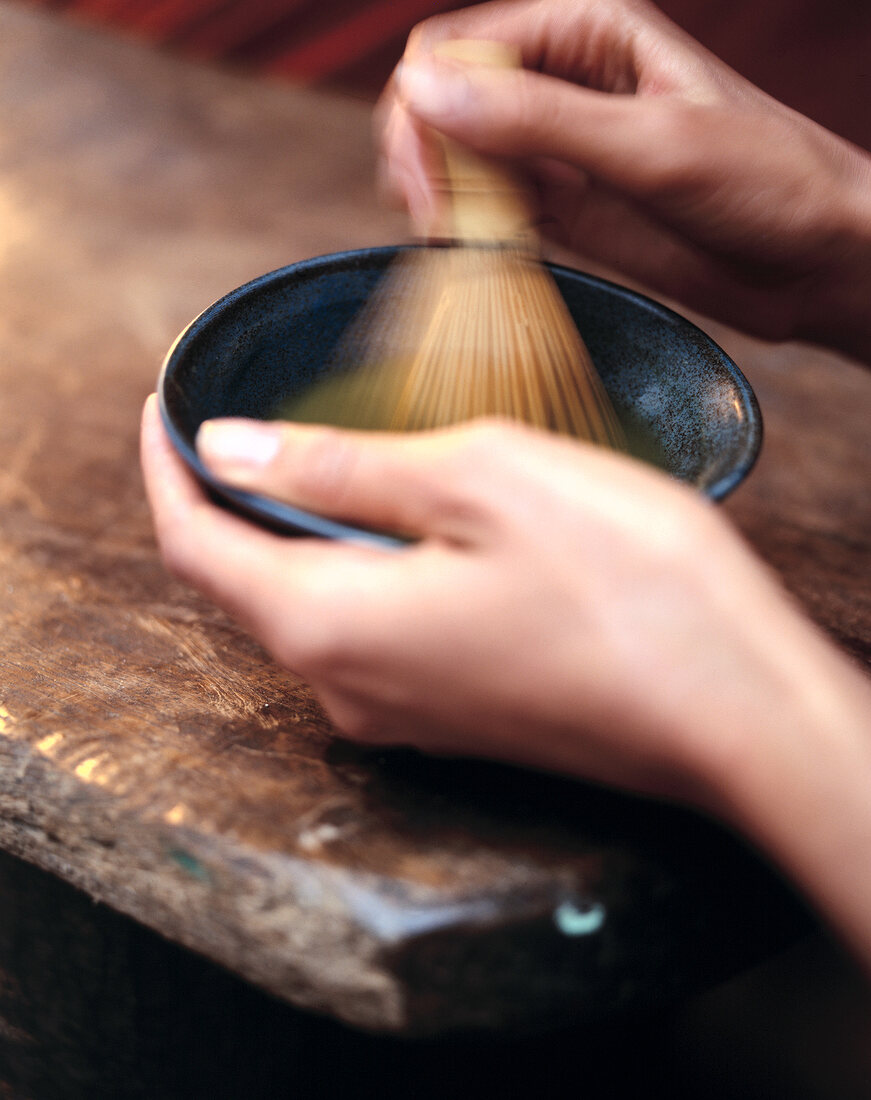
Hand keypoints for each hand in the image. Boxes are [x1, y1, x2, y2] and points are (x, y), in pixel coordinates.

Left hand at [141, 397, 870, 965]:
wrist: (736, 708)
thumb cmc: (624, 581)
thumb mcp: (475, 480)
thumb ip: (337, 470)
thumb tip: (226, 451)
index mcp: (327, 625)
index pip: (193, 544)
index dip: (163, 468)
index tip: (160, 404)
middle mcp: (345, 691)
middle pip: (244, 585)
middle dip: (227, 499)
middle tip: (238, 417)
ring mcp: (402, 716)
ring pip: (307, 610)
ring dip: (295, 534)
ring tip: (318, 457)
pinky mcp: (454, 719)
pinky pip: (368, 636)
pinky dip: (354, 571)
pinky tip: (401, 525)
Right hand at [377, 0, 870, 358]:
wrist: (817, 261)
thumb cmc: (770, 182)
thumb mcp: (654, 145)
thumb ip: (540, 121)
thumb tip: (425, 92)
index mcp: (587, 32)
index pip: (459, 49)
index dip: (426, 108)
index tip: (426, 182)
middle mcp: (564, 84)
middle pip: (447, 102)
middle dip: (425, 156)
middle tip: (435, 221)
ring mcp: (561, 151)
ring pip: (460, 160)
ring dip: (440, 199)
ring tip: (455, 243)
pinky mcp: (566, 211)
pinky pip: (492, 212)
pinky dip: (470, 234)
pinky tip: (478, 257)